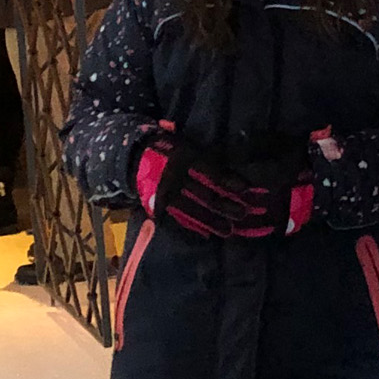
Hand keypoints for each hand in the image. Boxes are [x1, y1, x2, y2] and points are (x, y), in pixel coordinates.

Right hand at [134, 125, 313, 238]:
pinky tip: (205, 235)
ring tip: (228, 231)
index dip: (229, 182)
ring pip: (193, 210)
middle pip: (204, 195)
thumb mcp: (185, 143)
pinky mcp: (158, 206)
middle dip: (225, 206)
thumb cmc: (167, 147)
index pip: (210, 173)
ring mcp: (166, 193)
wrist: (132, 155)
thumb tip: (232, 163)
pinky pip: (176, 219)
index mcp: (183, 158)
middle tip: (242, 214)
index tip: (246, 190)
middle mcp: (175, 177)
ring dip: (212, 222)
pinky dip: (191, 228)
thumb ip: (203, 155)